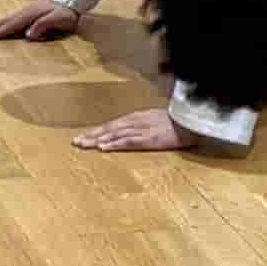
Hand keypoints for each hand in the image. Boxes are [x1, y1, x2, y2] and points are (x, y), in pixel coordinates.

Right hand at [0, 0, 80, 42]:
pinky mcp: (29, 13)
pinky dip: (2, 23)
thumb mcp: (59, 19)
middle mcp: (25, 13)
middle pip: (4, 21)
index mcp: (30, 15)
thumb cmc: (67, 12)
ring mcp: (26, 12)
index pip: (11, 25)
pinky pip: (12, 19)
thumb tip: (28, 35)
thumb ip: (44, 26)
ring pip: (6, 20)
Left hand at [74, 107, 210, 154]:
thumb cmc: (176, 123)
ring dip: (98, 139)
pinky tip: (103, 148)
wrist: (191, 122)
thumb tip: (133, 130)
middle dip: (92, 135)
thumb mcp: (157, 121)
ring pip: (114, 134)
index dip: (98, 130)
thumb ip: (144, 125)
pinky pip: (128, 142)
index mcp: (137, 117)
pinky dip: (114, 144)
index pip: (113, 124)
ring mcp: (141, 130)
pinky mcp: (148, 139)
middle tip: (75, 142)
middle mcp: (135, 121)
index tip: (84, 136)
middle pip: (109, 128)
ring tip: (83, 145)